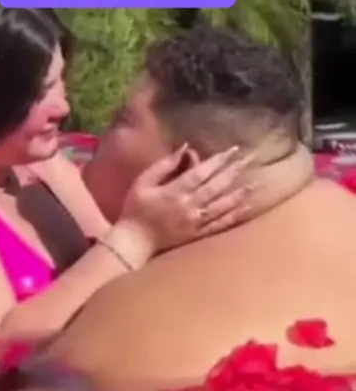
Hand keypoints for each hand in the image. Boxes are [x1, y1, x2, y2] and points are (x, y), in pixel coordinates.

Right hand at [119, 144, 250, 253]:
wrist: (134, 242)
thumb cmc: (135, 209)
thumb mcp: (143, 182)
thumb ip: (164, 165)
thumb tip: (185, 148)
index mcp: (175, 191)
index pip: (201, 172)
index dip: (219, 160)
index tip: (234, 150)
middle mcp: (189, 206)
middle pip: (216, 186)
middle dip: (234, 171)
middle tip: (251, 159)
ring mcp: (195, 222)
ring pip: (222, 205)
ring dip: (239, 193)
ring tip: (256, 183)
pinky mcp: (198, 235)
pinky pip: (220, 225)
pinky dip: (234, 216)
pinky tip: (246, 208)